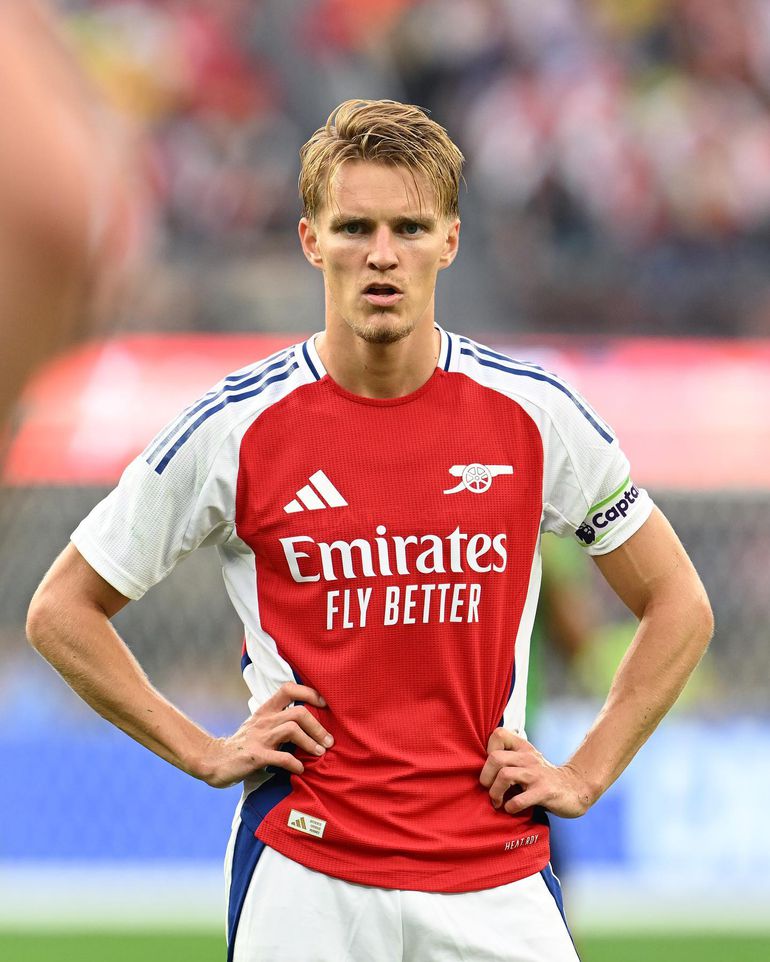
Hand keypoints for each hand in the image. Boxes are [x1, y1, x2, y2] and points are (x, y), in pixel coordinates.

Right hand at [198, 683, 332, 788]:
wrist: (215, 760)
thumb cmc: (244, 744)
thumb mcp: (260, 725)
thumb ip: (279, 720)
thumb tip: (309, 720)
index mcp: (265, 710)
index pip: (288, 689)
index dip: (309, 692)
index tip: (324, 704)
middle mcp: (264, 720)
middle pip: (298, 713)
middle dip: (318, 726)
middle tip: (329, 741)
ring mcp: (259, 737)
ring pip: (292, 730)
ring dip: (310, 743)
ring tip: (319, 753)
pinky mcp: (256, 756)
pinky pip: (281, 757)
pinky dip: (294, 763)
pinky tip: (300, 769)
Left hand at [479, 727, 594, 818]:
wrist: (575, 789)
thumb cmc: (542, 777)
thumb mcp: (527, 760)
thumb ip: (509, 758)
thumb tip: (481, 765)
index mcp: (523, 747)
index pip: (498, 734)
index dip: (488, 749)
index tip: (491, 767)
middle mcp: (528, 757)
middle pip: (495, 758)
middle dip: (485, 777)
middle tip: (488, 788)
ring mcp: (536, 775)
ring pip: (504, 776)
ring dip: (495, 793)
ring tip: (498, 801)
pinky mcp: (544, 792)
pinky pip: (519, 800)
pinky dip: (510, 807)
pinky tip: (511, 809)